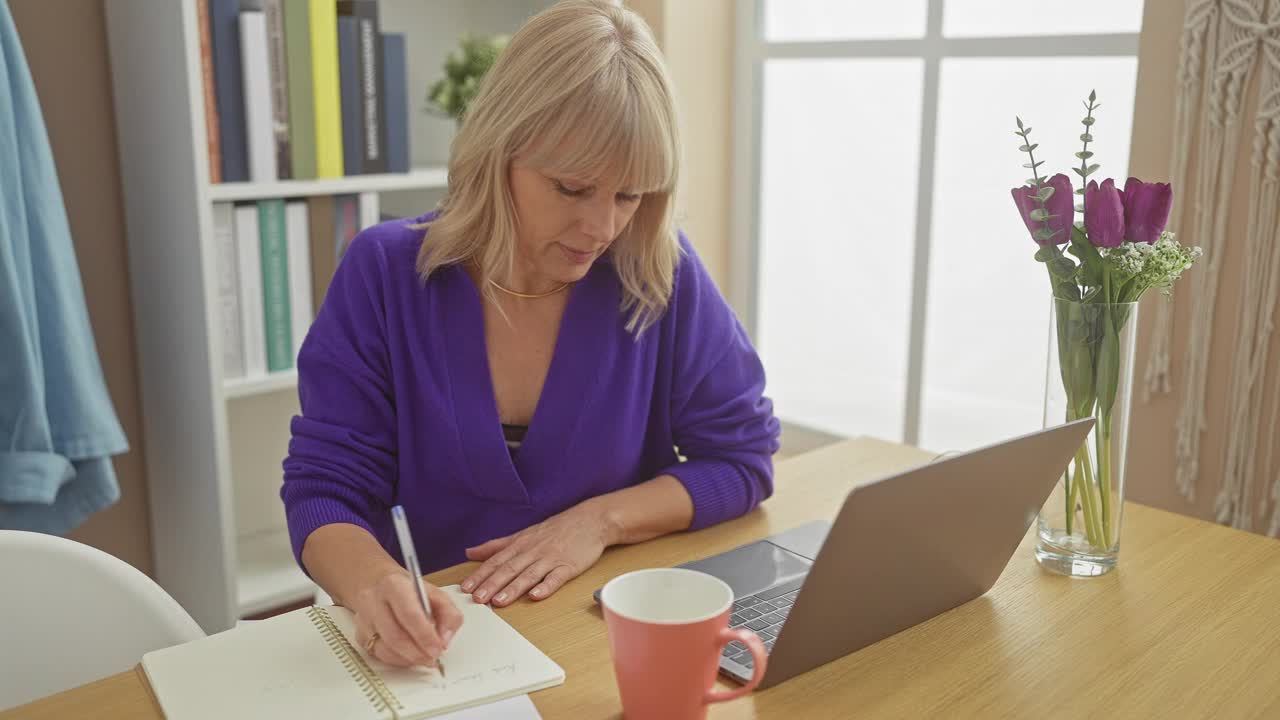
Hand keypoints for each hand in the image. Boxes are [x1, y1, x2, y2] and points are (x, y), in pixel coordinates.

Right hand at [348, 567, 464, 667]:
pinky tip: (409, 655)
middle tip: (433, 658)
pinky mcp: (360, 636)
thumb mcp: (435, 594)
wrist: (377, 584)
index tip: (438, 648)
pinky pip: (379, 655)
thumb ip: (449, 614)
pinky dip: (398, 660)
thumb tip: (445, 639)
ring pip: (385, 650)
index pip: (409, 614)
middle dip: (418, 653)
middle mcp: (373, 601)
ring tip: (424, 658)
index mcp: (394, 585)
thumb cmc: (408, 590)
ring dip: (409, 659)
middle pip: (394, 636)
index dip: (425, 635)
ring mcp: (363, 620)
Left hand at [461, 501, 610, 606]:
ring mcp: (551, 558)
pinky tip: (536, 596)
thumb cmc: (555, 529)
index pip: (496, 561)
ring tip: (499, 601)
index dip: (480, 574)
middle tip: (477, 599)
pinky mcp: (569, 566)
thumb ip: (496, 546)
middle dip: (492, 584)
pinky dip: (546, 586)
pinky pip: (556, 577)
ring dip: (513, 588)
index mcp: (520, 545)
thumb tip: (470, 552)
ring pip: (529, 574)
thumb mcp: (523, 535)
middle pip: (509, 569)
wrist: (589, 520)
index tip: (465, 588)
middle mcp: (533, 551)